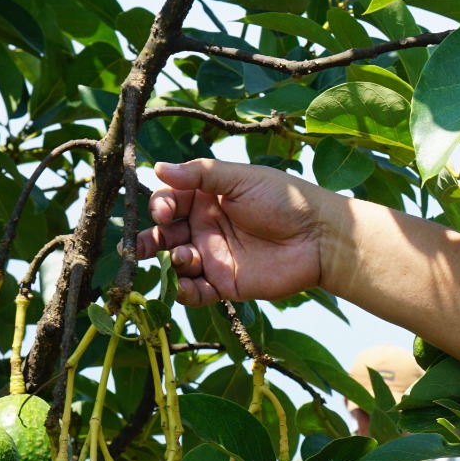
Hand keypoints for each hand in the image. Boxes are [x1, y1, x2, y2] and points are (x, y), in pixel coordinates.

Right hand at [135, 159, 327, 306]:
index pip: (168, 202)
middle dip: (148, 241)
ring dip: (167, 263)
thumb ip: (200, 174)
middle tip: (138, 247)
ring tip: (182, 258)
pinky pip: (194, 293)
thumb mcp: (241, 178)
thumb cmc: (286, 199)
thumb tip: (156, 168)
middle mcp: (205, 228)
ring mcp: (214, 257)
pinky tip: (182, 284)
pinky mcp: (225, 285)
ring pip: (174, 264)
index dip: (159, 207)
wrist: (321, 237)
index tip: (162, 212)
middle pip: (163, 236)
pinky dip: (182, 291)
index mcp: (206, 198)